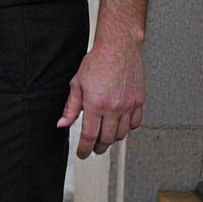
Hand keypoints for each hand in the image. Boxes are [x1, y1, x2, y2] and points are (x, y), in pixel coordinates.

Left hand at [57, 35, 145, 159]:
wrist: (118, 48)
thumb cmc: (98, 61)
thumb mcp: (77, 83)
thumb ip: (71, 107)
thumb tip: (63, 123)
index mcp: (96, 104)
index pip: (89, 135)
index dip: (84, 148)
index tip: (82, 153)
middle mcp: (114, 107)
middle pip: (107, 139)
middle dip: (98, 147)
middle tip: (93, 148)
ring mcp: (128, 105)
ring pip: (122, 134)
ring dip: (112, 139)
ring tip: (105, 137)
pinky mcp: (139, 101)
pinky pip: (135, 123)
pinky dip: (128, 128)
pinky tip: (121, 125)